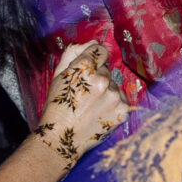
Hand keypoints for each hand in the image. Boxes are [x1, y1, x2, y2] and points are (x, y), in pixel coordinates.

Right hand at [33, 40, 128, 168]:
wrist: (63, 139)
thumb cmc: (57, 107)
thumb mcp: (58, 76)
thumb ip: (74, 54)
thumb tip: (93, 42)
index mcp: (84, 68)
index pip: (99, 50)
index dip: (93, 59)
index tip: (89, 69)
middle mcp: (102, 80)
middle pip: (107, 69)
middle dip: (98, 77)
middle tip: (85, 94)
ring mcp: (114, 96)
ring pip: (114, 85)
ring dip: (106, 92)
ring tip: (91, 106)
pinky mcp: (123, 110)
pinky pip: (121, 99)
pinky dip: (113, 104)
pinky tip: (100, 113)